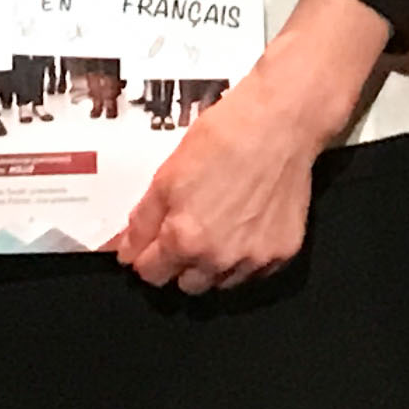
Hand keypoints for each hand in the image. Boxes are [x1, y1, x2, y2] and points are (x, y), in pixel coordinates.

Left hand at [115, 0, 383, 294]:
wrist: (280, 123)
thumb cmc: (223, 139)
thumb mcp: (166, 174)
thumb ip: (142, 221)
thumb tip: (125, 251)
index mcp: (184, 240)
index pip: (151, 274)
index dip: (147, 256)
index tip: (153, 240)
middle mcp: (219, 258)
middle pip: (187, 285)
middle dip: (181, 262)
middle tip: (190, 226)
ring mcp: (254, 259)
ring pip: (221, 282)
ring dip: (214, 263)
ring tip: (221, 223)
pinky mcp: (283, 252)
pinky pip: (254, 271)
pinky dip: (246, 256)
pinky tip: (247, 223)